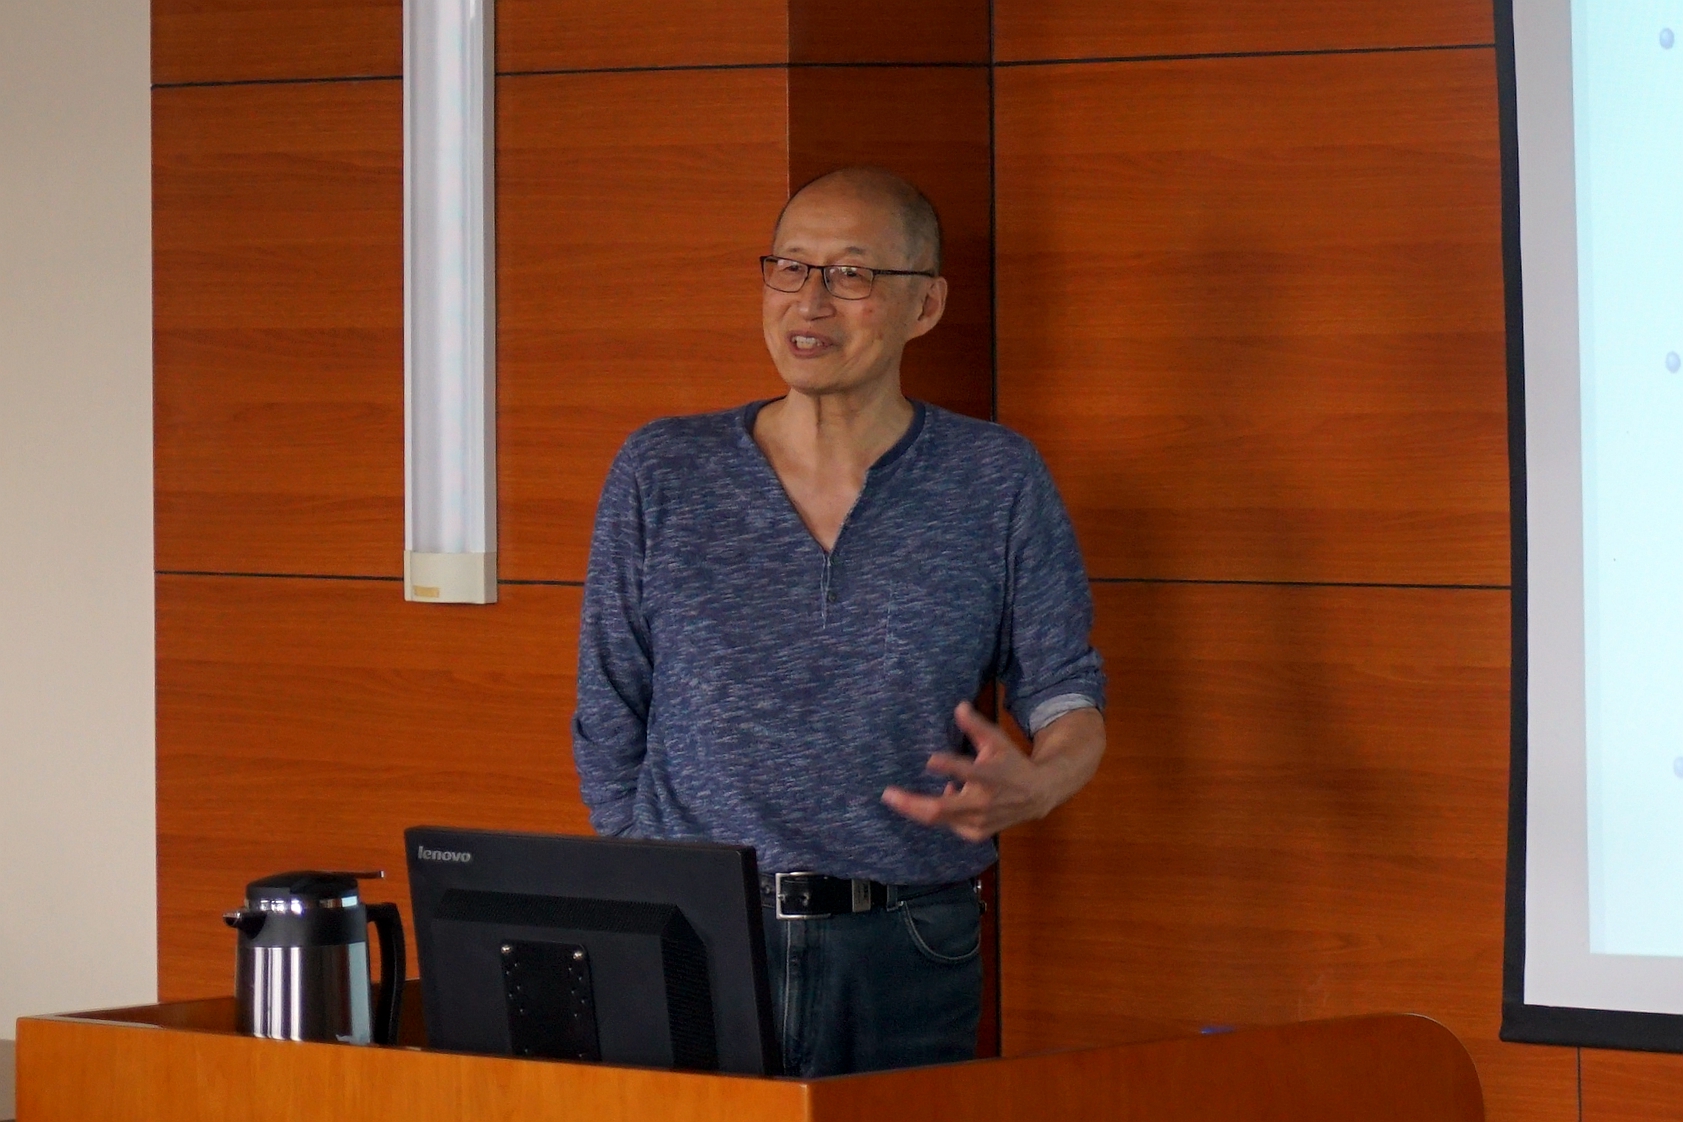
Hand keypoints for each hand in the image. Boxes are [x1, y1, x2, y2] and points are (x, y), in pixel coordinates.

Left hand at [881, 701, 1051, 841]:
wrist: (1036, 796)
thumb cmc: (1012, 763)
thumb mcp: (997, 741)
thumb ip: (976, 726)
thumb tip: (958, 705)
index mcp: (989, 776)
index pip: (968, 772)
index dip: (949, 766)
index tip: (929, 760)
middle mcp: (982, 802)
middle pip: (941, 808)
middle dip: (911, 803)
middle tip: (887, 794)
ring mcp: (978, 821)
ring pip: (939, 820)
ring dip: (914, 809)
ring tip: (893, 798)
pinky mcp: (976, 833)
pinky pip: (949, 824)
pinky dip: (938, 813)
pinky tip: (941, 797)